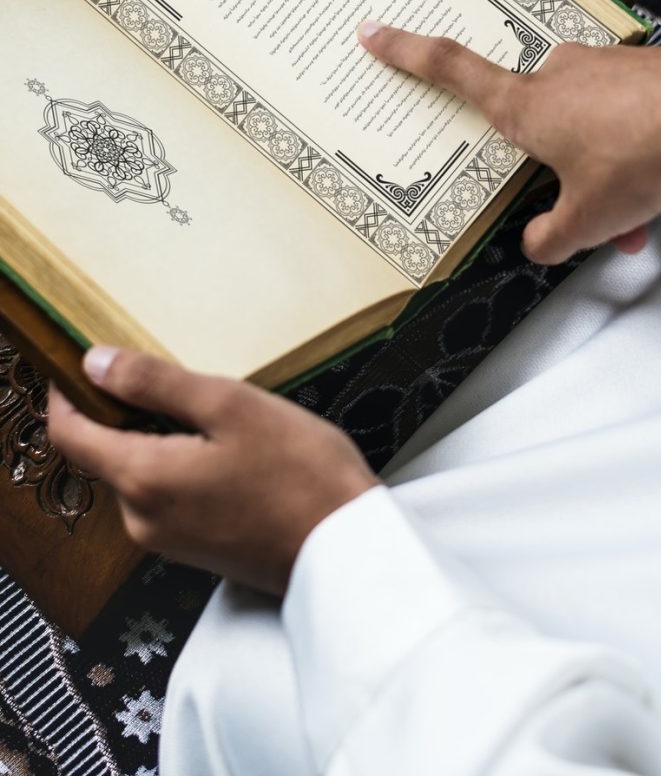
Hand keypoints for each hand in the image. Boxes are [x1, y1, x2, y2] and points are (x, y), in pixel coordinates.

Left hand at [47, 348, 378, 594]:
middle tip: (180, 380)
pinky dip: (182, 465)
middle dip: (128, 412)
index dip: (66, 393)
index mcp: (142, 478)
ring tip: (219, 416)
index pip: (69, 433)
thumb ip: (156, 383)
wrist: (346, 548)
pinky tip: (231, 452)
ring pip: (140, 472)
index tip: (81, 361)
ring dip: (161, 438)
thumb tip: (95, 363)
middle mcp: (140, 517)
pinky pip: (167, 495)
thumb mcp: (231, 406)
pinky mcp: (194, 549)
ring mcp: (167, 538)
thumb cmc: (299, 471)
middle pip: (106, 452)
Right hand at [358, 22, 660, 263]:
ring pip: (587, 131)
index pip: (452, 71)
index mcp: (525, 106)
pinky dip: (634, 156)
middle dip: (562, 176)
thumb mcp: (587, 219)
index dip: (407, 54)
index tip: (374, 32)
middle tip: (592, 220)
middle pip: (537, 130)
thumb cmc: (639, 157)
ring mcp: (599, 67)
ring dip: (607, 176)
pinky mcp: (638, 69)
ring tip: (642, 217)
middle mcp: (556, 77)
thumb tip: (537, 243)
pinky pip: (621, 118)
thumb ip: (552, 238)